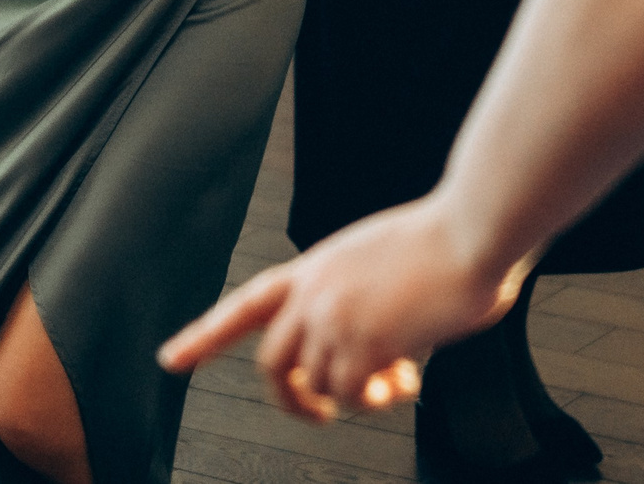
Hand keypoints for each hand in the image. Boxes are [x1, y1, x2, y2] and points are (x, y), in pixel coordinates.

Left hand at [158, 196, 520, 421]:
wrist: (472, 230)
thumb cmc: (444, 242)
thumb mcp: (380, 264)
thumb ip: (364, 305)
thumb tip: (382, 364)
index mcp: (315, 267)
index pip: (244, 305)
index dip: (205, 336)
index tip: (171, 359)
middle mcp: (314, 293)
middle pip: (272, 364)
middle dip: (291, 399)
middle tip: (321, 412)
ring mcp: (335, 319)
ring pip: (317, 385)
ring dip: (354, 397)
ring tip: (393, 383)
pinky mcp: (363, 344)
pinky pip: (350, 396)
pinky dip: (377, 400)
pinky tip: (406, 381)